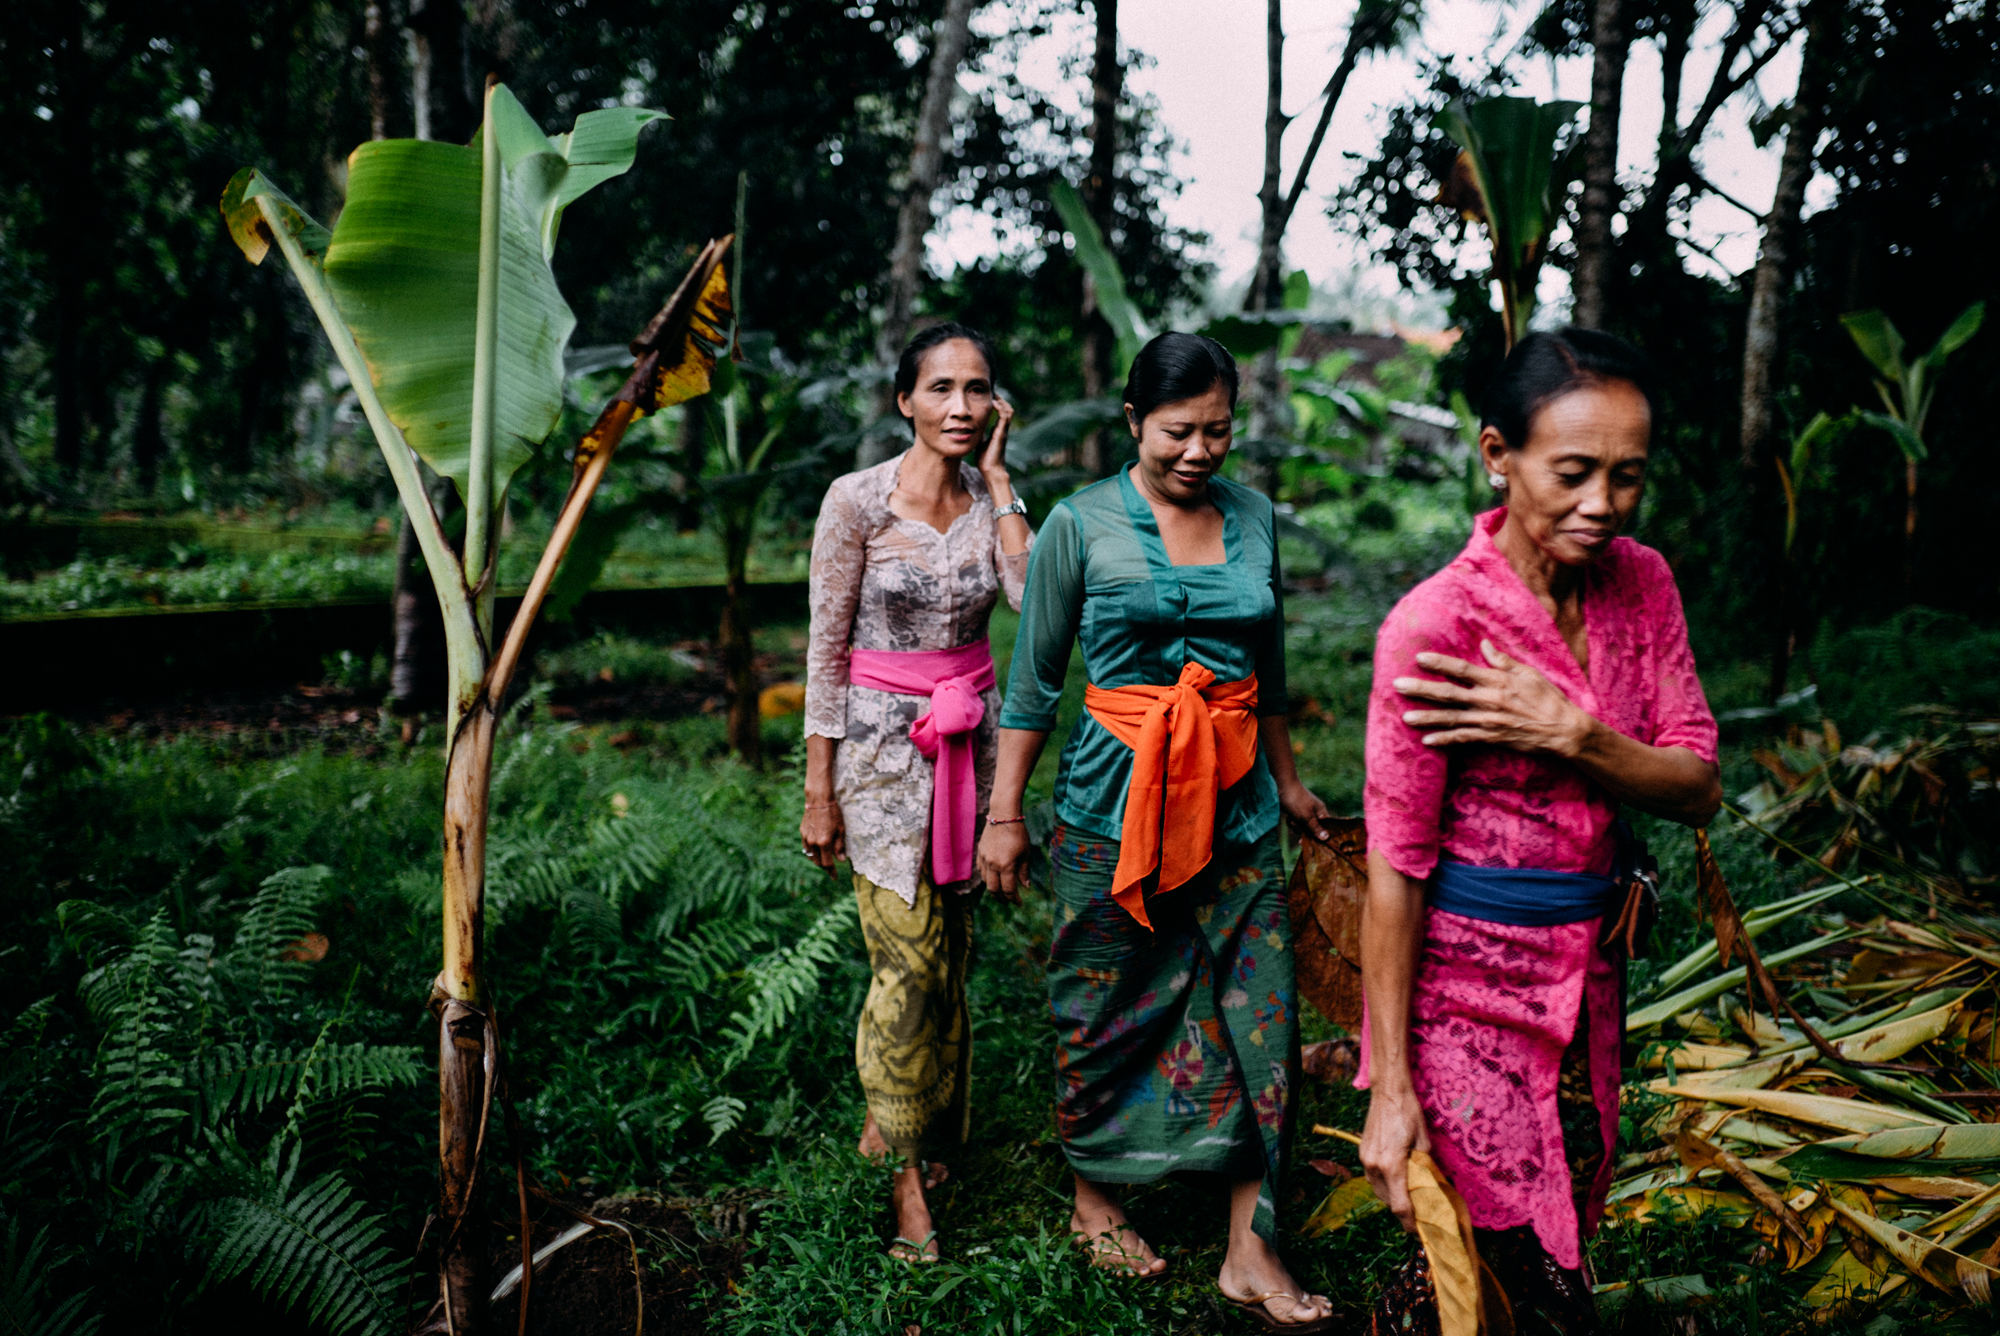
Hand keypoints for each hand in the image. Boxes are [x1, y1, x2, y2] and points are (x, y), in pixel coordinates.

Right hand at [801, 801, 845, 873]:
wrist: (819, 800)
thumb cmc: (833, 813)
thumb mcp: (841, 829)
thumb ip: (840, 846)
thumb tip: (841, 860)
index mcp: (824, 843)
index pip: (827, 864)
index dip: (832, 872)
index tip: (835, 877)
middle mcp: (813, 843)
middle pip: (818, 862)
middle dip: (825, 867)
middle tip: (831, 869)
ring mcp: (806, 838)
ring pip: (811, 856)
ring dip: (818, 860)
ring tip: (825, 860)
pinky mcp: (802, 833)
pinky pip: (807, 847)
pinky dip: (812, 852)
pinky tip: (817, 851)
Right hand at [976, 818, 1028, 904]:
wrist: (1003, 815)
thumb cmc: (1018, 833)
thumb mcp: (1025, 853)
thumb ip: (1024, 871)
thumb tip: (1026, 886)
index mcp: (1006, 866)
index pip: (1008, 889)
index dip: (1014, 899)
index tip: (1019, 903)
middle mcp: (992, 864)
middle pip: (994, 889)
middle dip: (1001, 898)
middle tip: (1008, 902)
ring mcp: (984, 859)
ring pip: (985, 881)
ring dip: (993, 888)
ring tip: (1000, 892)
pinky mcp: (980, 853)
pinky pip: (981, 870)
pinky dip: (986, 877)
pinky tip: (992, 878)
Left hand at [979, 398, 1014, 489]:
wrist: (990, 470)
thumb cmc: (985, 459)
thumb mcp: (980, 442)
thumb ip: (978, 434)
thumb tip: (969, 428)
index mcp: (998, 430)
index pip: (1001, 412)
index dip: (996, 403)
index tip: (988, 395)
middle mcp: (1002, 429)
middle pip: (1007, 408)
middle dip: (1000, 399)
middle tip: (991, 391)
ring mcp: (1003, 431)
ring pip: (1008, 410)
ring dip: (1001, 401)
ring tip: (993, 394)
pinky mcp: (1001, 434)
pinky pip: (1004, 417)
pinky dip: (999, 408)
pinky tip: (993, 402)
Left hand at [1278, 779, 1332, 844]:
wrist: (1280, 787)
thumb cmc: (1296, 800)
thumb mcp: (1307, 816)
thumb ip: (1315, 828)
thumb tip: (1326, 838)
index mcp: (1321, 812)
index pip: (1326, 828)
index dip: (1321, 836)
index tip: (1315, 843)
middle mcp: (1314, 813)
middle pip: (1313, 830)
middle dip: (1305, 830)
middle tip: (1298, 828)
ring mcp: (1305, 813)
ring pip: (1303, 828)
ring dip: (1297, 826)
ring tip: (1292, 820)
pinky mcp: (1296, 813)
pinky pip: (1296, 823)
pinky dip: (1292, 822)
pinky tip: (1289, 818)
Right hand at [1360, 1085, 1431, 1231]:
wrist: (1388, 1091)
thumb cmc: (1409, 1113)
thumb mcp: (1424, 1142)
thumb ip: (1425, 1167)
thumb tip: (1430, 1185)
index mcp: (1392, 1165)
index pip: (1400, 1205)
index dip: (1410, 1223)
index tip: (1418, 1232)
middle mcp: (1375, 1165)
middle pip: (1388, 1200)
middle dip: (1403, 1210)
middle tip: (1419, 1213)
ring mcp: (1366, 1159)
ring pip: (1379, 1190)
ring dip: (1392, 1197)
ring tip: (1409, 1196)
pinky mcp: (1363, 1152)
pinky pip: (1373, 1177)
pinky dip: (1384, 1184)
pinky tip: (1396, 1179)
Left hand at [1394, 638, 1594, 757]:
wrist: (1563, 729)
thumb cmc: (1548, 698)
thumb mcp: (1528, 673)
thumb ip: (1502, 661)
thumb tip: (1484, 645)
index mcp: (1496, 681)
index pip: (1462, 670)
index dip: (1439, 663)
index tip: (1419, 658)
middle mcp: (1488, 700)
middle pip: (1448, 694)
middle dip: (1421, 689)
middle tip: (1397, 685)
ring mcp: (1488, 721)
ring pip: (1451, 718)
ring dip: (1427, 717)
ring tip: (1405, 716)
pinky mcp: (1491, 737)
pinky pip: (1463, 739)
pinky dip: (1445, 740)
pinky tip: (1427, 741)